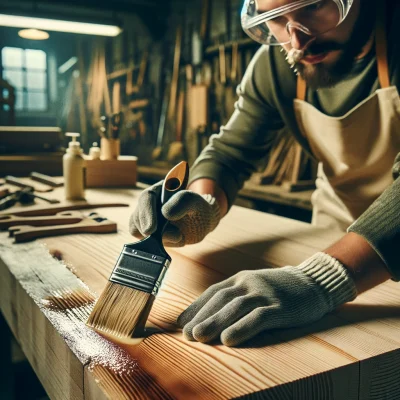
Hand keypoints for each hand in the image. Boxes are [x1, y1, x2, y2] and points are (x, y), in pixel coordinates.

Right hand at [129, 181, 220, 246]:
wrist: (202, 223)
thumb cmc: (199, 209)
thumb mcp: (196, 201)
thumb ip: (183, 202)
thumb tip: (165, 213)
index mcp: (159, 189)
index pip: (146, 197)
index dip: (147, 212)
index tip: (151, 229)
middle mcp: (149, 202)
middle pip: (138, 215)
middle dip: (151, 229)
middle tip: (174, 235)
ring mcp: (146, 217)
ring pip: (136, 229)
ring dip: (155, 237)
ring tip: (179, 235)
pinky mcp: (147, 231)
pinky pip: (142, 240)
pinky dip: (156, 244)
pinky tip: (174, 240)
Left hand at [177, 252, 356, 345]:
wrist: (313, 283)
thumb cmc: (279, 289)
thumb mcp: (255, 286)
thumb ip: (236, 296)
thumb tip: (210, 314)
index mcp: (241, 278)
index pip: (214, 292)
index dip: (196, 306)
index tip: (181, 321)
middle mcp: (250, 283)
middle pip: (221, 299)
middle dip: (201, 316)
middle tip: (185, 334)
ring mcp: (265, 293)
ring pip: (235, 307)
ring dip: (215, 322)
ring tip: (198, 337)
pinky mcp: (280, 307)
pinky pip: (258, 317)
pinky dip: (242, 328)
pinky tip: (229, 339)